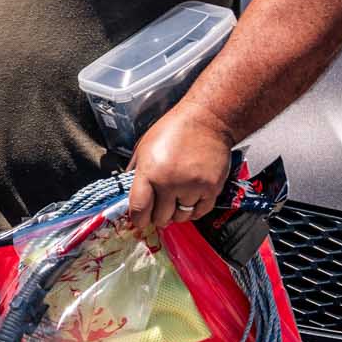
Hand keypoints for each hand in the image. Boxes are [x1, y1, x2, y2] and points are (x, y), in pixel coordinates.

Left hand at [125, 106, 234, 232]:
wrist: (207, 120)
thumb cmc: (174, 130)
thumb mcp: (144, 147)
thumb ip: (137, 172)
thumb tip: (130, 195)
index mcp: (150, 171)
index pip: (139, 209)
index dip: (138, 219)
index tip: (140, 220)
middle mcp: (171, 182)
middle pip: (160, 217)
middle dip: (157, 216)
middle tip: (159, 208)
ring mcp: (193, 187)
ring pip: (181, 217)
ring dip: (176, 213)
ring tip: (175, 200)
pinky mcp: (212, 188)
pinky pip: (199, 212)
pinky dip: (193, 210)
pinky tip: (190, 199)